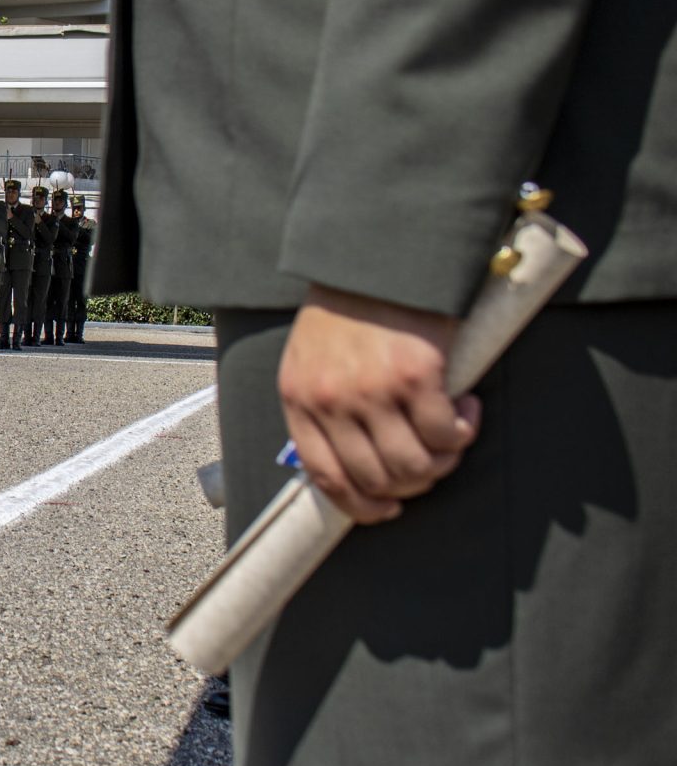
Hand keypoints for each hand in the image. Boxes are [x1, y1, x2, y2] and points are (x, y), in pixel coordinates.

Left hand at [278, 284, 481, 524]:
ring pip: (416, 466)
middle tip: (433, 459)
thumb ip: (324, 408)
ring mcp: (373, 391)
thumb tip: (357, 463)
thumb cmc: (348, 310)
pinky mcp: (416, 376)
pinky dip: (465, 430)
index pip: (326, 478)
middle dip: (413, 483)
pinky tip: (467, 406)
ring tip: (452, 432)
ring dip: (444, 460)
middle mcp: (331, 402)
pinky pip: (447, 434)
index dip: (361, 506)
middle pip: (378, 479)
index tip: (387, 508)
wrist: (377, 256)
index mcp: (300, 400)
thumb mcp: (312, 361)